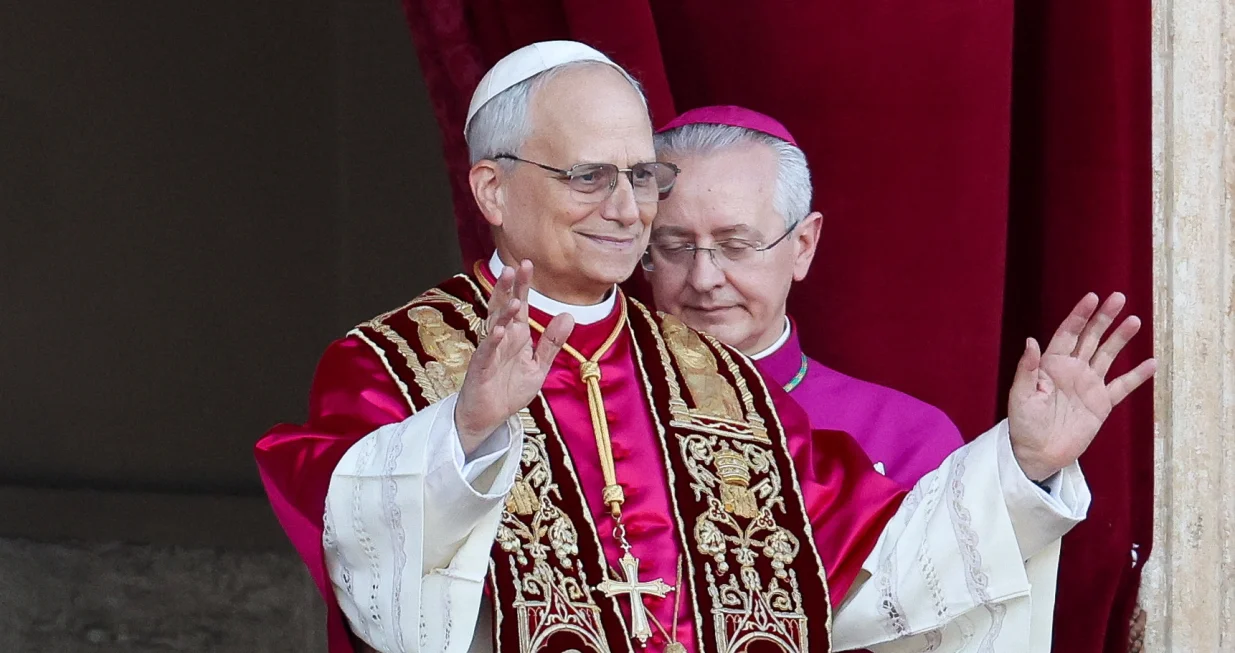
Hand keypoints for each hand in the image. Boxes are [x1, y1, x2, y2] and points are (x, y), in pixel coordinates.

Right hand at [454, 260, 573, 453]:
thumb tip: (568, 315)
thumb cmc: (509, 389)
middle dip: (508, 288)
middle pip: (504, 308)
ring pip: (494, 325)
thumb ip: (551, 343)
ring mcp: (489, 351)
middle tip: (513, 267)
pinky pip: (486, 352)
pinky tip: (498, 330)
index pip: (521, 305)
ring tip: (514, 298)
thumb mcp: (538, 366)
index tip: (528, 263)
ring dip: (502, 312)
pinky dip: (492, 341)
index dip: (523, 285)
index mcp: (516, 335)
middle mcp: (502, 338)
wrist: (489, 417)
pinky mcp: (481, 368)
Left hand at [1008, 292, 1156, 480]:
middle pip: (1091, 338)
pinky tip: (1151, 363)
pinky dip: (1137, 376)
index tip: (1092, 298)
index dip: (1079, 316)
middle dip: (1104, 318)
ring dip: (1120, 339)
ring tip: (1134, 321)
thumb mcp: (1020, 395)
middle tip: (1118, 298)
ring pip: (1108, 356)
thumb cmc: (1023, 423)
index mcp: (1051, 365)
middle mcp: (1072, 370)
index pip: (1067, 334)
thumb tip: (1031, 341)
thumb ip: (1028, 368)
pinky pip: (1122, 386)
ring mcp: (1088, 385)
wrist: (1037, 453)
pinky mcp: (1101, 404)